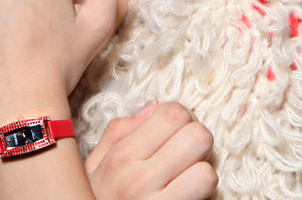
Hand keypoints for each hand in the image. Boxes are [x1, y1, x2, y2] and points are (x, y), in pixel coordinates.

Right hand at [85, 103, 217, 199]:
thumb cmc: (96, 198)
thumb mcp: (94, 164)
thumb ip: (119, 132)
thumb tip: (153, 110)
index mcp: (121, 155)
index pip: (172, 113)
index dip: (182, 118)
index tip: (176, 131)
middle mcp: (138, 177)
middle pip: (197, 135)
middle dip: (197, 140)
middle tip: (187, 152)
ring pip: (207, 168)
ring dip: (202, 170)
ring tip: (188, 176)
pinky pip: (205, 192)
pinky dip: (203, 191)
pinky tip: (188, 194)